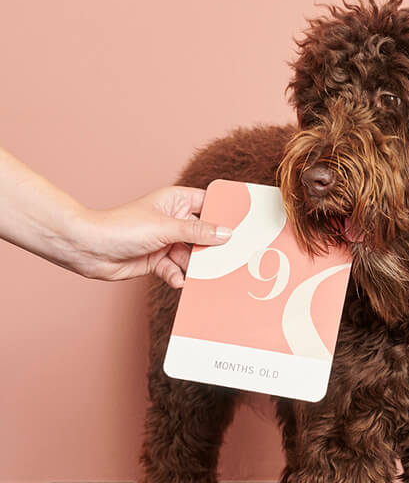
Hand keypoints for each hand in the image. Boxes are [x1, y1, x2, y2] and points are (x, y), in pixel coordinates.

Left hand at [70, 186, 231, 287]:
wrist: (89, 250)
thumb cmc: (121, 228)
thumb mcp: (167, 228)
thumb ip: (199, 232)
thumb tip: (227, 233)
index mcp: (177, 201)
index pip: (209, 204)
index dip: (226, 213)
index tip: (246, 225)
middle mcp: (174, 220)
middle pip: (204, 234)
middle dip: (213, 248)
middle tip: (230, 259)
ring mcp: (166, 241)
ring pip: (192, 255)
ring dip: (195, 267)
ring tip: (203, 276)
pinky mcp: (158, 260)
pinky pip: (177, 270)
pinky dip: (178, 276)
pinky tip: (177, 281)